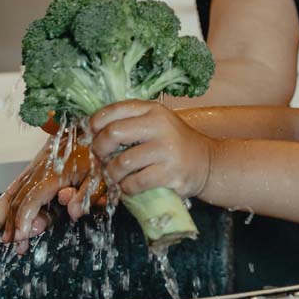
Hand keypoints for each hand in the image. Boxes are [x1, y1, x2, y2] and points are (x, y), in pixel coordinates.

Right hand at [0, 136, 89, 254]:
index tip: (19, 237)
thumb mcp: (100, 173)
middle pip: (10, 198)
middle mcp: (38, 172)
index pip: (31, 200)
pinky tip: (10, 226)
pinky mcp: (37, 171)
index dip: (23, 220)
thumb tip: (72, 211)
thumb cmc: (98, 151)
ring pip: (9, 195)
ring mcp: (35, 171)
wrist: (92, 126)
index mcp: (53, 173)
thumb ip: (86, 194)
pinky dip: (8, 208)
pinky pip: (18, 191)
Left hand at [85, 100, 212, 210]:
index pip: (114, 110)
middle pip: (113, 133)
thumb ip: (130, 123)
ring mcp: (166, 149)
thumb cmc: (173, 144)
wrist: (206, 162)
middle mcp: (159, 125)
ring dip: (112, 173)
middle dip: (99, 149)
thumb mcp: (156, 123)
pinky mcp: (170, 173)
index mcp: (152, 110)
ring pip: (121, 163)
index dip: (95, 123)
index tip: (92, 135)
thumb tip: (92, 134)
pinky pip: (135, 183)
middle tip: (101, 158)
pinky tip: (130, 186)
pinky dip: (126, 188)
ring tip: (116, 176)